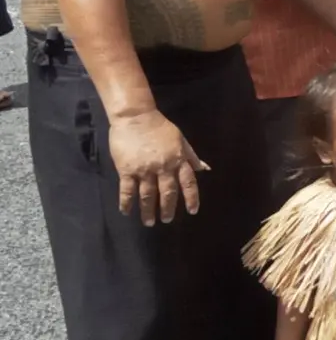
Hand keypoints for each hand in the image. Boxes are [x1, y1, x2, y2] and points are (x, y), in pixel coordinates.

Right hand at [110, 109, 208, 224]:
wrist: (135, 117)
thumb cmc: (160, 127)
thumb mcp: (181, 139)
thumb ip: (191, 156)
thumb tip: (205, 169)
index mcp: (178, 160)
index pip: (188, 183)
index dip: (192, 198)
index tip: (193, 211)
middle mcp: (164, 167)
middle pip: (168, 193)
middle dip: (168, 208)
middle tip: (167, 220)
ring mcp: (145, 170)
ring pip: (148, 195)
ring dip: (148, 211)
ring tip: (149, 222)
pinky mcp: (127, 170)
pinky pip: (127, 190)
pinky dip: (127, 203)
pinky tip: (126, 212)